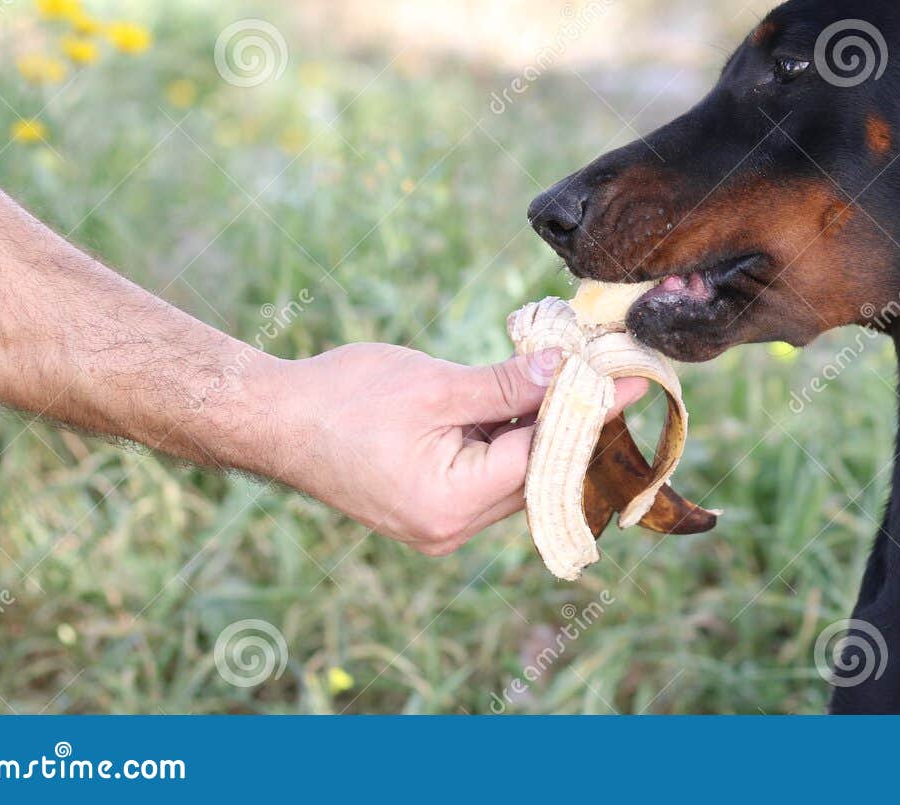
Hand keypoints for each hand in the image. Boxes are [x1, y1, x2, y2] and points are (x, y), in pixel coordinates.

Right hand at [254, 343, 646, 555]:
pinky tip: (531, 400)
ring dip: (542, 432)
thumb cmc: (341, 398)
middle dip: (574, 425)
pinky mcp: (427, 507)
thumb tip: (568, 372)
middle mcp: (449, 527)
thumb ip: (506, 385)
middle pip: (534, 476)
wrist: (268, 419)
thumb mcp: (434, 385)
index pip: (542, 459)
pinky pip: (486, 476)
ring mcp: (437, 523)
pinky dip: (509, 441)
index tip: (630, 382)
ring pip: (513, 477)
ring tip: (580, 381)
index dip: (590, 416)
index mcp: (450, 504)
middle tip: (613, 378)